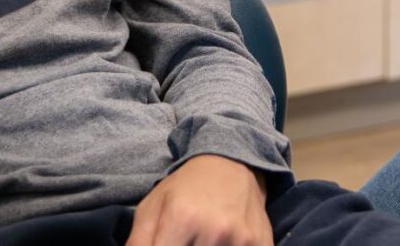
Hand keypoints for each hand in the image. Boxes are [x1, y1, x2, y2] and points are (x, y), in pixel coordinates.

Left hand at [128, 155, 272, 245]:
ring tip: (201, 242)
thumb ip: (137, 244)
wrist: (232, 162)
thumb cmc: (186, 188)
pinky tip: (223, 243)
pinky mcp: (262, 245)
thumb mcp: (151, 208)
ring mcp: (242, 240)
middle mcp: (214, 231)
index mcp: (182, 219)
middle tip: (186, 241)